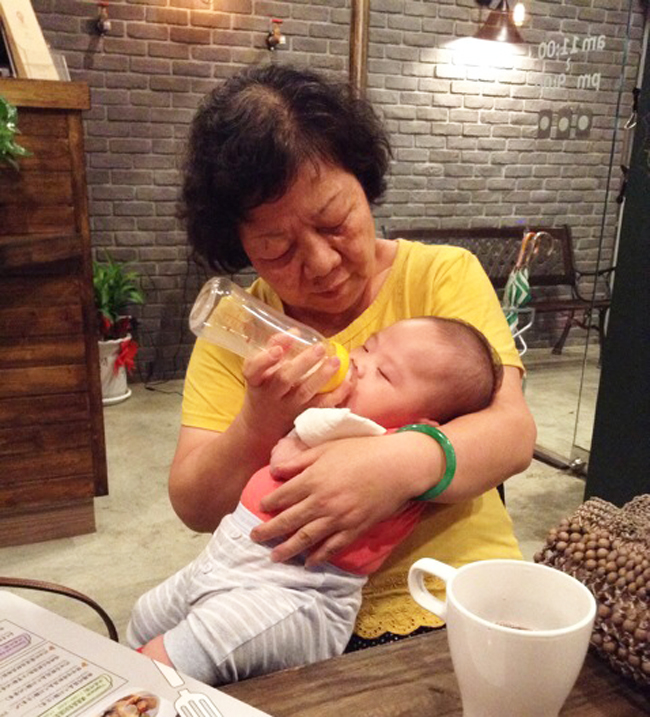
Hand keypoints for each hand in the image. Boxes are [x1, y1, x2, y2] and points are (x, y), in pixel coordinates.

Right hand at [239, 336, 352, 441]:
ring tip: (336, 361)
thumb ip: (275, 348)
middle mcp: (270, 395)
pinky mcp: (304, 417)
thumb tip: (296, 330)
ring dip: (323, 376)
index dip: (265, 360)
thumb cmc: (264, 389)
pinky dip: (336, 394)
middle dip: (303, 363)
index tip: (278, 351)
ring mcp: (288, 408)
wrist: (263, 427)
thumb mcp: (261, 371)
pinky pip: (322, 406)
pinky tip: (347, 381)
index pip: (253, 369)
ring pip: (305, 393)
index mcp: (256, 381)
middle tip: (320, 348)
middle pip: (284, 379)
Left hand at [250, 432, 432, 565]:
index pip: (282, 496)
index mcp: (313, 479)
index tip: (260, 508)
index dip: (268, 503)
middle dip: (269, 531)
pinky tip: (308, 563)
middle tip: (254, 538)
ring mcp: (338, 518)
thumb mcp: (327, 448)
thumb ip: (299, 460)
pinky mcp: (355, 529)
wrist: (397, 466)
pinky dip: (319, 557)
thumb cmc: (361, 451)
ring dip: (288, 549)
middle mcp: (322, 502)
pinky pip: (332, 547)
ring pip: (306, 538)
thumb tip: (274, 470)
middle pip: (288, 520)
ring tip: (274, 557)